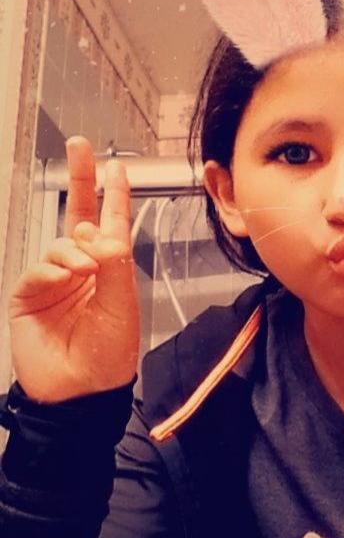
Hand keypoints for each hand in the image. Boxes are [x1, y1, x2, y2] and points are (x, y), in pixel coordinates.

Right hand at [9, 137, 140, 401]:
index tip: (117, 166)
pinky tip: (64, 278)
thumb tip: (96, 230)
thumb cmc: (108, 352)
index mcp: (110, 269)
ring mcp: (54, 279)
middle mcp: (82, 268)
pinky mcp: (29, 294)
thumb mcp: (122, 305)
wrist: (80, 391)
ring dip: (74, 250)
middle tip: (81, 146)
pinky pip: (38, 268)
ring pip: (60, 243)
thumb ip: (113, 264)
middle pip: (80, 215)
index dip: (115, 194)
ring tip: (85, 269)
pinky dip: (52, 269)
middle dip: (82, 179)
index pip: (113, 223)